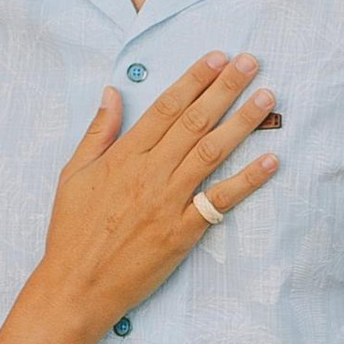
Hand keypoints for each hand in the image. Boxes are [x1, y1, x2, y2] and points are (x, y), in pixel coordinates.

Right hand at [37, 51, 281, 330]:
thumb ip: (98, 132)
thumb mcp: (74, 174)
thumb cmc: (72, 232)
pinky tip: (271, 161)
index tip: (217, 58)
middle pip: (194, 122)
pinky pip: (220, 200)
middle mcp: (150, 174)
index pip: (165, 108)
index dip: (193, 80)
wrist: (77, 286)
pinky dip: (247, 180)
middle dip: (225, 88)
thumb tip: (113, 93)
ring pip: (211, 153)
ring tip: (266, 99)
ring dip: (242, 123)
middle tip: (251, 63)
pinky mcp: (183, 232)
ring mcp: (169, 203)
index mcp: (123, 157)